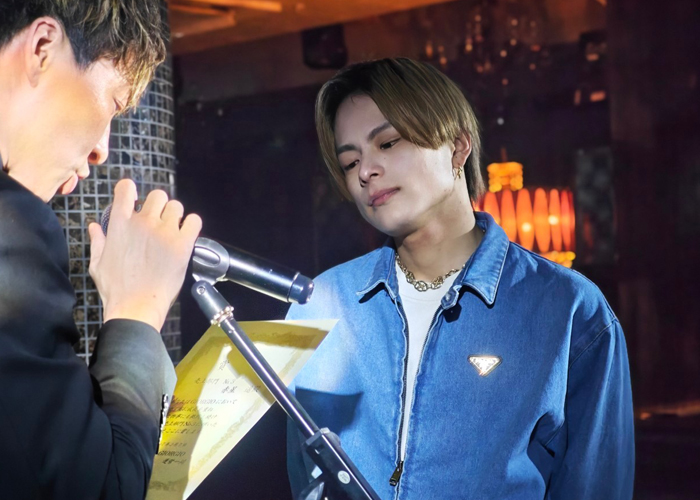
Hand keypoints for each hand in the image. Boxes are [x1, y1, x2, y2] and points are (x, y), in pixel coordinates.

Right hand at [88, 179, 201, 330]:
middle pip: (157, 196)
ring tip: (172, 230)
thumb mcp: (97, 264)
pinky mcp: (183, 243)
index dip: (131, 190)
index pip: (126, 189)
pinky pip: (194, 220)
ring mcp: (165, 231)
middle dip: (157, 206)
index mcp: (120, 224)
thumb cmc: (115, 289)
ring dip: (174, 216)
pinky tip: (186, 235)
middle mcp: (144, 222)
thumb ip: (98, 241)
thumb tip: (95, 226)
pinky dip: (191, 224)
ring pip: (176, 206)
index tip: (134, 199)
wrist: (136, 307)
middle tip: (157, 222)